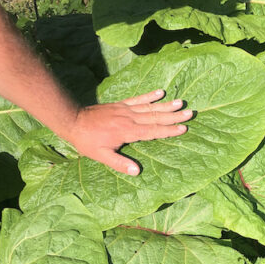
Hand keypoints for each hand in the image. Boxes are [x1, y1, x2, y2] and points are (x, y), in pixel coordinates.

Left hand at [65, 89, 191, 174]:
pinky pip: (138, 99)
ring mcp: (125, 110)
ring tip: (181, 102)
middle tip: (190, 112)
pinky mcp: (121, 104)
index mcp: (127, 132)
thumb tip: (137, 171)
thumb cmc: (88, 142)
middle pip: (155, 117)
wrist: (74, 121)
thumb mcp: (102, 156)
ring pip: (150, 107)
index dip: (169, 130)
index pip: (153, 131)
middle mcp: (129, 119)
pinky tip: (160, 92)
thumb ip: (119, 163)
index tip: (183, 128)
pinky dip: (149, 95)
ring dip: (166, 105)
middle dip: (173, 116)